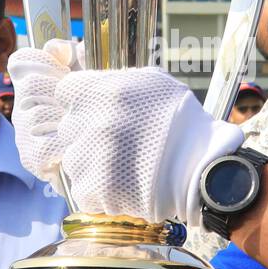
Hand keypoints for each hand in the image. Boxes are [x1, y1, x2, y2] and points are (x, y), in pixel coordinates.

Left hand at [9, 41, 242, 223]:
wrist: (201, 168)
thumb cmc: (181, 122)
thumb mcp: (154, 82)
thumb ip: (117, 79)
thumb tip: (92, 77)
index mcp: (106, 90)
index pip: (65, 92)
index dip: (81, 102)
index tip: (95, 111)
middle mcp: (95, 121)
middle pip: (68, 126)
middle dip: (86, 133)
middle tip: (115, 142)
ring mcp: (92, 156)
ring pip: (73, 159)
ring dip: (90, 163)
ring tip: (120, 165)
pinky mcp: (95, 188)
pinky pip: (82, 188)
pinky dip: (98, 190)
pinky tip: (120, 185)